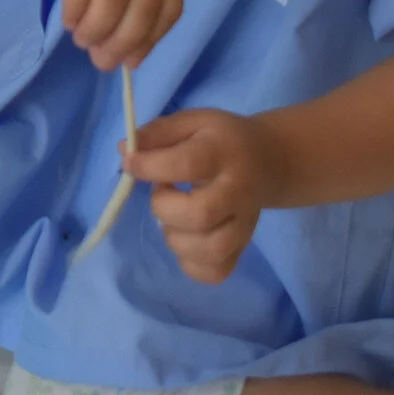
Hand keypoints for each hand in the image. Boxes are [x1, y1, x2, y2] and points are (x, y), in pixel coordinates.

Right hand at [16, 0, 182, 70]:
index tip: (131, 62)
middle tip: (102, 60)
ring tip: (83, 40)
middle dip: (124, 40)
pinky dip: (76, 9)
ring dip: (99, 27)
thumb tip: (125, 58)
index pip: (170, 3)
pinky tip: (69, 21)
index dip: (152, 38)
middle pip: (144, 1)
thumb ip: (129, 2)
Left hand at [124, 109, 282, 283]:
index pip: (186, 164)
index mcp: (222, 154)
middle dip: (165, 207)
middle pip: (201, 214)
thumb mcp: (192, 122)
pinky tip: (185, 241)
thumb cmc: (220, 140)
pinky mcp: (243, 248)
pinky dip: (191, 264)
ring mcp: (245, 225)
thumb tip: (124, 151)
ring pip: (211, 250)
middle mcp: (238, 192)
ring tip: (173, 219)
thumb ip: (157, 133)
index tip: (130, 164)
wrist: (268, 160)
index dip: (150, 166)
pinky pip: (216, 272)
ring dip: (176, 238)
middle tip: (162, 193)